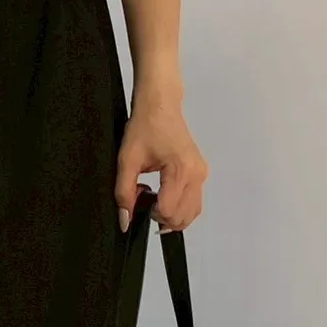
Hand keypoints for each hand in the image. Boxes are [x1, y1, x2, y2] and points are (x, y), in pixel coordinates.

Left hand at [115, 91, 208, 232]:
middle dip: (160, 216)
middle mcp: (196, 175)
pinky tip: (163, 194)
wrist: (161, 105)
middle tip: (144, 198)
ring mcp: (202, 175)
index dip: (149, 213)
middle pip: (181, 217)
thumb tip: (125, 221)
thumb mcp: (127, 161)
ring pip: (191, 214)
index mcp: (181, 170)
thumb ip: (124, 193)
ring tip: (153, 197)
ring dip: (170, 214)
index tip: (138, 198)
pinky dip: (179, 207)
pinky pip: (194, 203)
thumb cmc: (145, 126)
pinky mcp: (201, 174)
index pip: (168, 211)